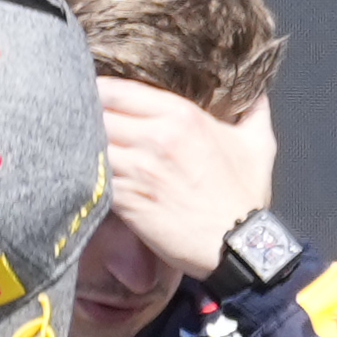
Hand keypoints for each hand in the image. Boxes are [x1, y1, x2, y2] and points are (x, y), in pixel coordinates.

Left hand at [95, 78, 280, 274]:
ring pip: (89, 142)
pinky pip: (91, 175)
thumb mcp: (258, 147)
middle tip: (81, 122)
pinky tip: (86, 174)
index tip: (94, 96)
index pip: (118, 89)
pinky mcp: (125, 197)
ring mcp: (138, 168)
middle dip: (86, 116)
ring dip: (83, 145)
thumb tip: (256, 92)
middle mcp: (156, 137)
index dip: (99, 90)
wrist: (239, 247)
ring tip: (78, 148)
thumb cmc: (246, 197)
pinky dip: (85, 172)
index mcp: (182, 117)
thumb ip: (254, 113)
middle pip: (97, 112)